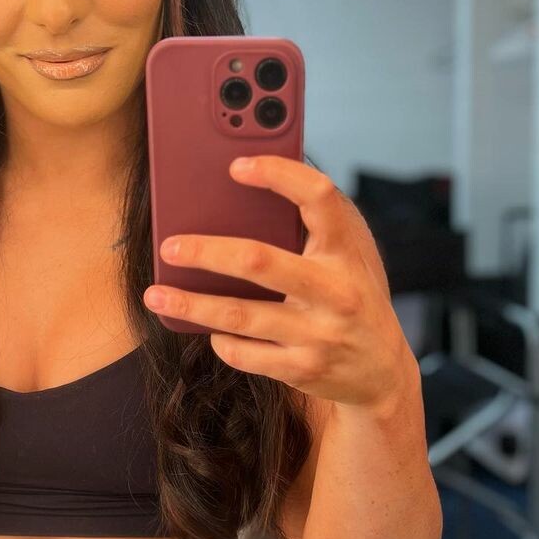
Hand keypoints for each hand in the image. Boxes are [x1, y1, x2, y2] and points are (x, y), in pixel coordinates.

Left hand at [143, 155, 414, 411]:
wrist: (382, 372)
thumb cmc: (354, 295)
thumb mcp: (350, 255)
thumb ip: (316, 224)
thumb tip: (248, 190)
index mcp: (348, 250)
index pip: (318, 196)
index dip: (278, 175)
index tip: (236, 167)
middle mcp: (336, 290)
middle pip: (257, 260)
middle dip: (205, 252)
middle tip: (169, 247)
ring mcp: (319, 334)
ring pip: (239, 315)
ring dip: (191, 303)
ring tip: (155, 293)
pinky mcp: (302, 369)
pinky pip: (244, 354)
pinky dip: (220, 340)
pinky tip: (208, 329)